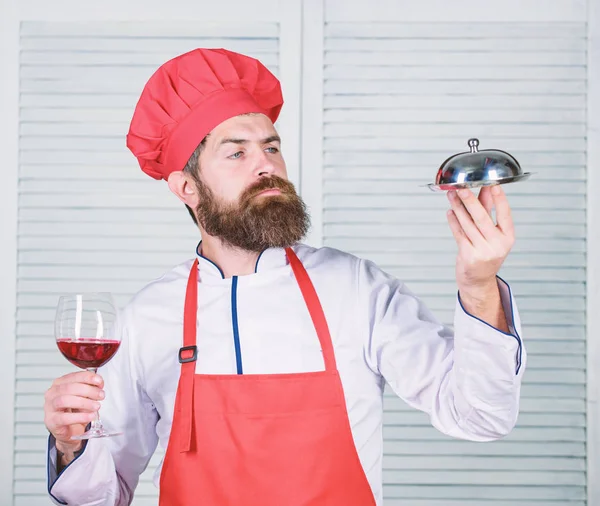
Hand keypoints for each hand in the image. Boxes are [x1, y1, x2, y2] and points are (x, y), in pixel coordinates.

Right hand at [44, 371, 104, 452]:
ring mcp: (50, 407)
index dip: (88, 377)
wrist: (68, 430)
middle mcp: (52, 393)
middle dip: (89, 390)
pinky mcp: (51, 421)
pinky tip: (90, 416)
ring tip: (97, 406)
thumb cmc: (74, 410)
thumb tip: (99, 384)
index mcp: (60, 383)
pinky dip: (80, 417)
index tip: (100, 382)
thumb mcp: (83, 396)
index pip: (74, 376)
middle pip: (70, 387)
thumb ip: (90, 388)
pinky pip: (65, 418)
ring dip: (84, 403)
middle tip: (101, 395)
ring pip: (65, 400)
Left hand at [446, 185, 514, 299]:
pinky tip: (450, 212)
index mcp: (508, 237)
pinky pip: (459, 234)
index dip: (500, 199)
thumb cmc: (486, 253)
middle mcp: (497, 245)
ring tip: (451, 196)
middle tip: (462, 188)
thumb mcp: (493, 234)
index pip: (505, 215)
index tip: (492, 185)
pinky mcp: (468, 256)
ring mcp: (483, 252)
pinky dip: (453, 221)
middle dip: (470, 201)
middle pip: (482, 218)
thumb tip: (486, 188)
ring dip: (458, 208)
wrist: (478, 280)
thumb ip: (489, 211)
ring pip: (467, 225)